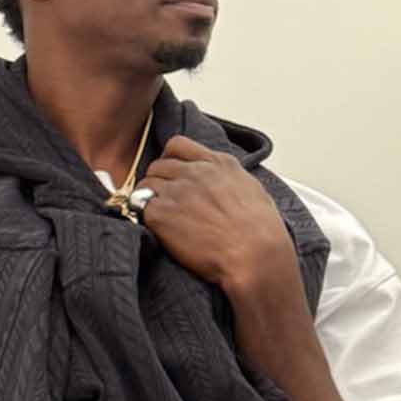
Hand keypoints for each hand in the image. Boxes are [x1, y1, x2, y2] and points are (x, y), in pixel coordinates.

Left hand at [135, 137, 296, 304]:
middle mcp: (195, 172)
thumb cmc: (260, 231)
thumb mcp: (251, 190)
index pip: (178, 145)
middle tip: (165, 203)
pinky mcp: (161, 214)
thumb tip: (220, 184)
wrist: (254, 254)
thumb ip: (228, 179)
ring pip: (145, 185)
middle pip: (158, 165)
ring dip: (148, 200)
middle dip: (158, 182)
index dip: (170, 159)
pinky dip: (146, 219)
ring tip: (163, 220)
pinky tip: (160, 231)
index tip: (172, 174)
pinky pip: (140, 208)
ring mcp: (177, 191)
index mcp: (218, 163)